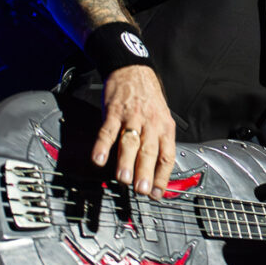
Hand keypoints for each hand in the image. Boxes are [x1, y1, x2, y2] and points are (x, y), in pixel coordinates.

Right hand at [91, 65, 175, 197]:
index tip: (158, 194)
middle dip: (145, 173)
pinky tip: (99, 158)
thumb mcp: (162, 119)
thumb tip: (157, 173)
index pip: (166, 156)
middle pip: (149, 152)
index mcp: (165, 128)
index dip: (163, 177)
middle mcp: (151, 124)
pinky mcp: (114, 111)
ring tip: (123, 179)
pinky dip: (102, 145)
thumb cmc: (149, 99)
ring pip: (130, 142)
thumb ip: (159, 144)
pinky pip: (107, 130)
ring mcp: (132, 117)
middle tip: (141, 191)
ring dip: (126, 162)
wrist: (134, 70)